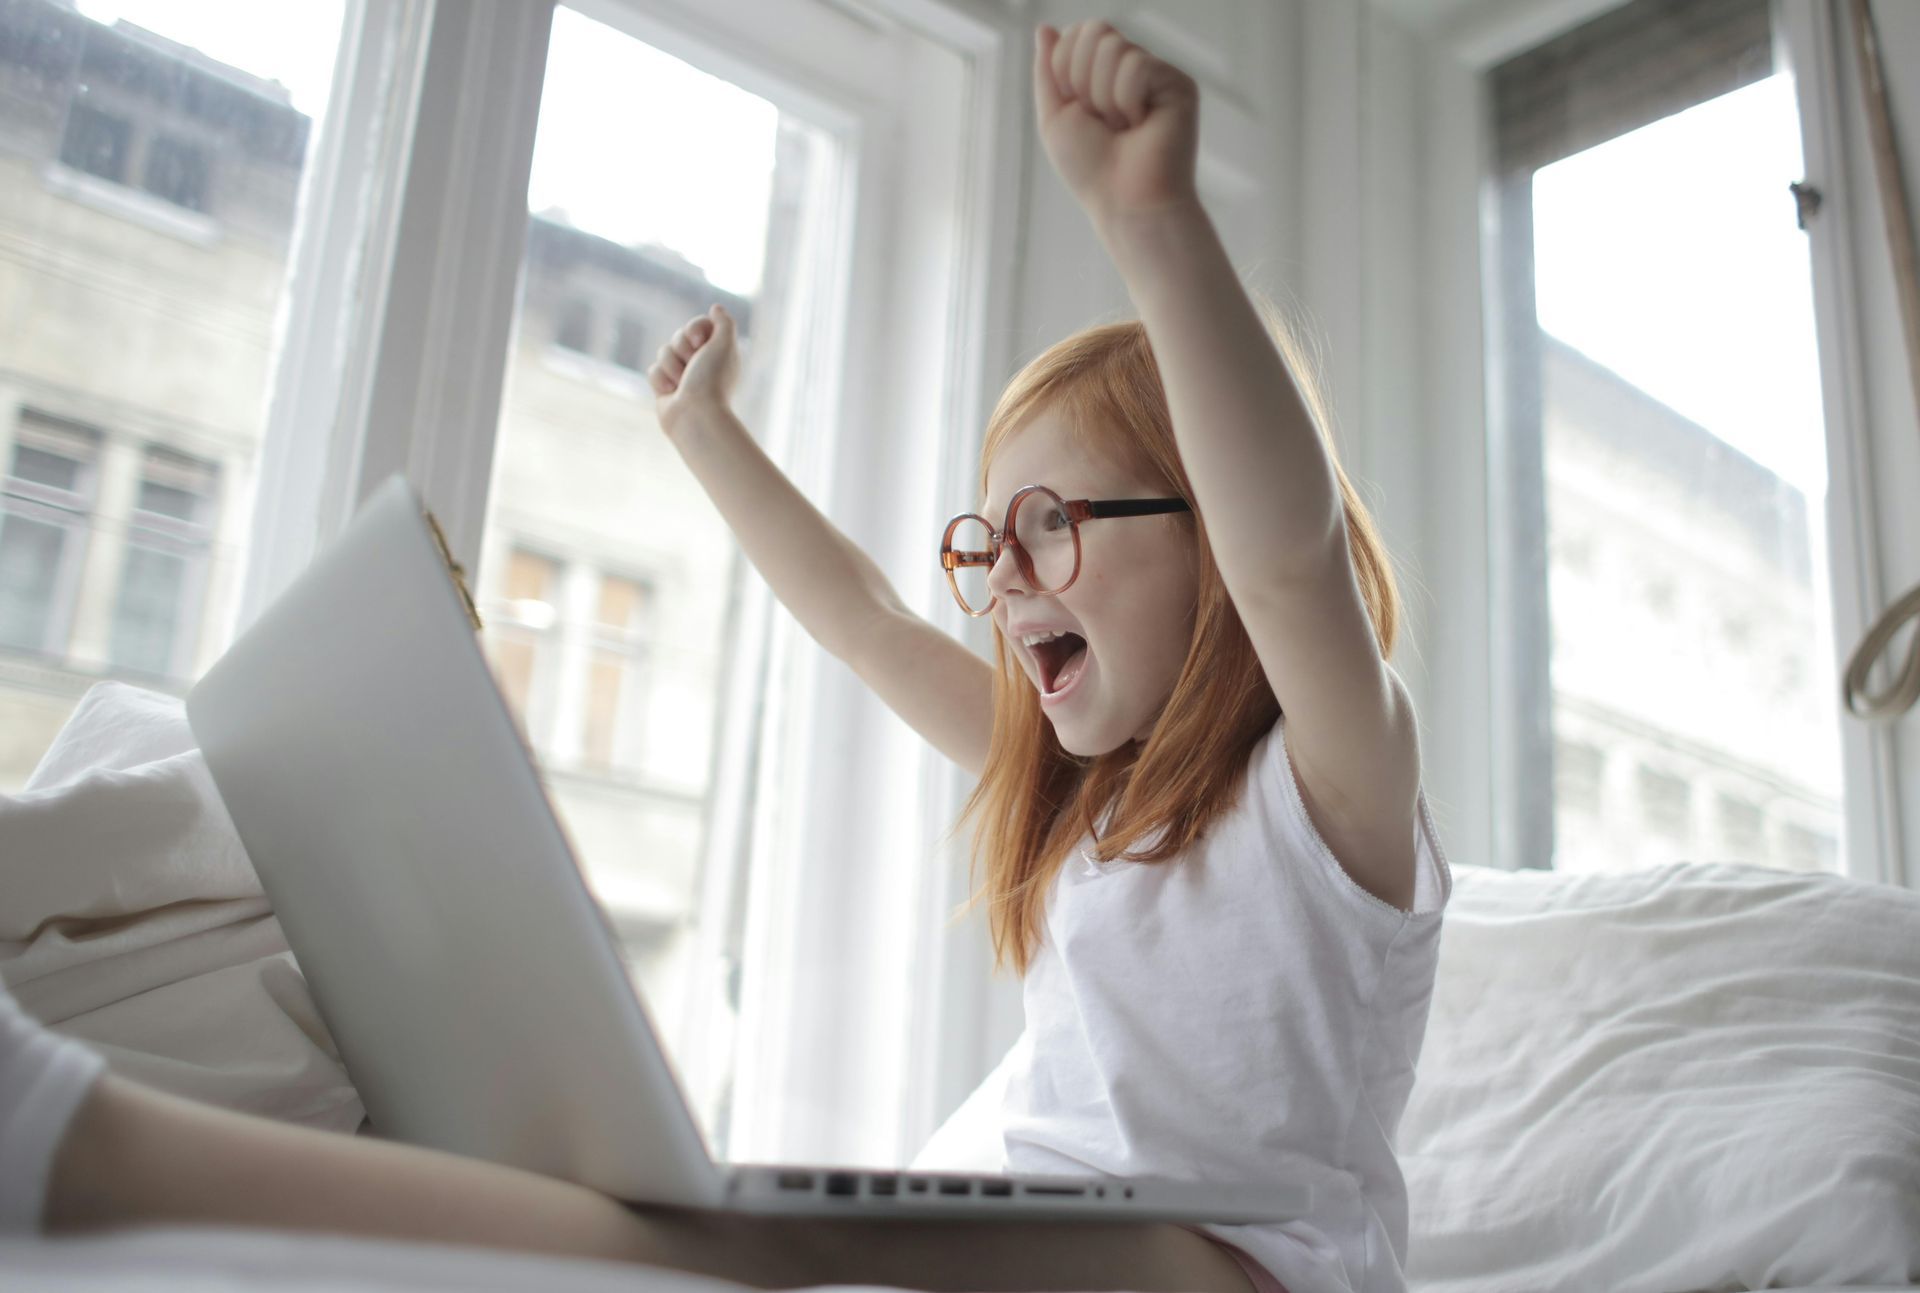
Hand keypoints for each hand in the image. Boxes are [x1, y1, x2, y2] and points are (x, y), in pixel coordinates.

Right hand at [649, 304, 739, 433]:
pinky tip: (671, 394)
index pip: (698, 324)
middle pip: (678, 336)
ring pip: (663, 352)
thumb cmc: (711, 380)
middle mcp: (701, 362)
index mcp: (718, 352)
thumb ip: (723, 323)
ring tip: (682, 384)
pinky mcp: (666, 387)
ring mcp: (683, 375)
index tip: (699, 343)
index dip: (694, 329)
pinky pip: (653, 370)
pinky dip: (661, 380)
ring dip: (671, 366)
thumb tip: (715, 308)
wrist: (694, 416)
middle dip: (681, 349)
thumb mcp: (724, 345)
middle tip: (692, 366)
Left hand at [1033, 21, 1198, 229]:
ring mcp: (1157, 74)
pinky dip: (1127, 101)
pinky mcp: (1178, 84)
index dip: (1065, 69)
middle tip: (1103, 122)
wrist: (1126, 202)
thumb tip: (1045, 28)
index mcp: (1104, 73)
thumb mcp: (1054, 118)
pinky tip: (1143, 125)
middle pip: (1095, 31)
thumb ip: (1048, 70)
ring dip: (1104, 97)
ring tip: (1124, 128)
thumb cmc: (1092, 170)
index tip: (1079, 111)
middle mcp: (1132, 68)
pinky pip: (1137, 66)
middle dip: (1083, 82)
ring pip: (1114, 47)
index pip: (1078, 33)